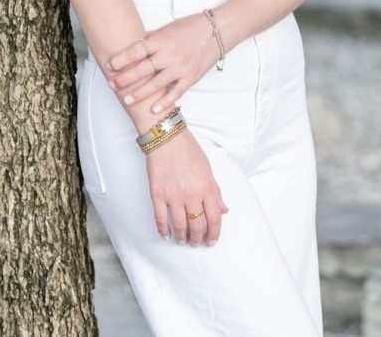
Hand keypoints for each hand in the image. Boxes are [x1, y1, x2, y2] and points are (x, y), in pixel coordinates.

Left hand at [107, 14, 218, 114]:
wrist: (217, 31)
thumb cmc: (190, 27)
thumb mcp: (167, 28)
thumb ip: (151, 38)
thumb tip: (133, 42)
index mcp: (161, 40)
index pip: (136, 51)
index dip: (121, 59)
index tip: (110, 65)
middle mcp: (169, 54)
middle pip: (141, 70)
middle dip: (124, 78)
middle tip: (112, 84)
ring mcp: (180, 67)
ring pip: (155, 84)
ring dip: (139, 93)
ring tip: (126, 99)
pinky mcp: (190, 77)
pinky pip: (175, 93)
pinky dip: (164, 102)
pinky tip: (153, 110)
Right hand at [145, 129, 227, 245]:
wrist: (166, 137)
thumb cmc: (189, 150)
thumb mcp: (208, 169)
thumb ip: (215, 191)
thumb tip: (223, 210)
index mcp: (206, 187)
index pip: (214, 219)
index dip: (214, 234)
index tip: (211, 241)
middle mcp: (191, 194)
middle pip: (197, 226)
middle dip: (197, 239)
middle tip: (196, 243)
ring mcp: (173, 195)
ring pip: (180, 225)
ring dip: (182, 237)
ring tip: (183, 241)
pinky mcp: (157, 194)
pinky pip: (160, 219)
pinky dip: (164, 230)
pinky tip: (166, 236)